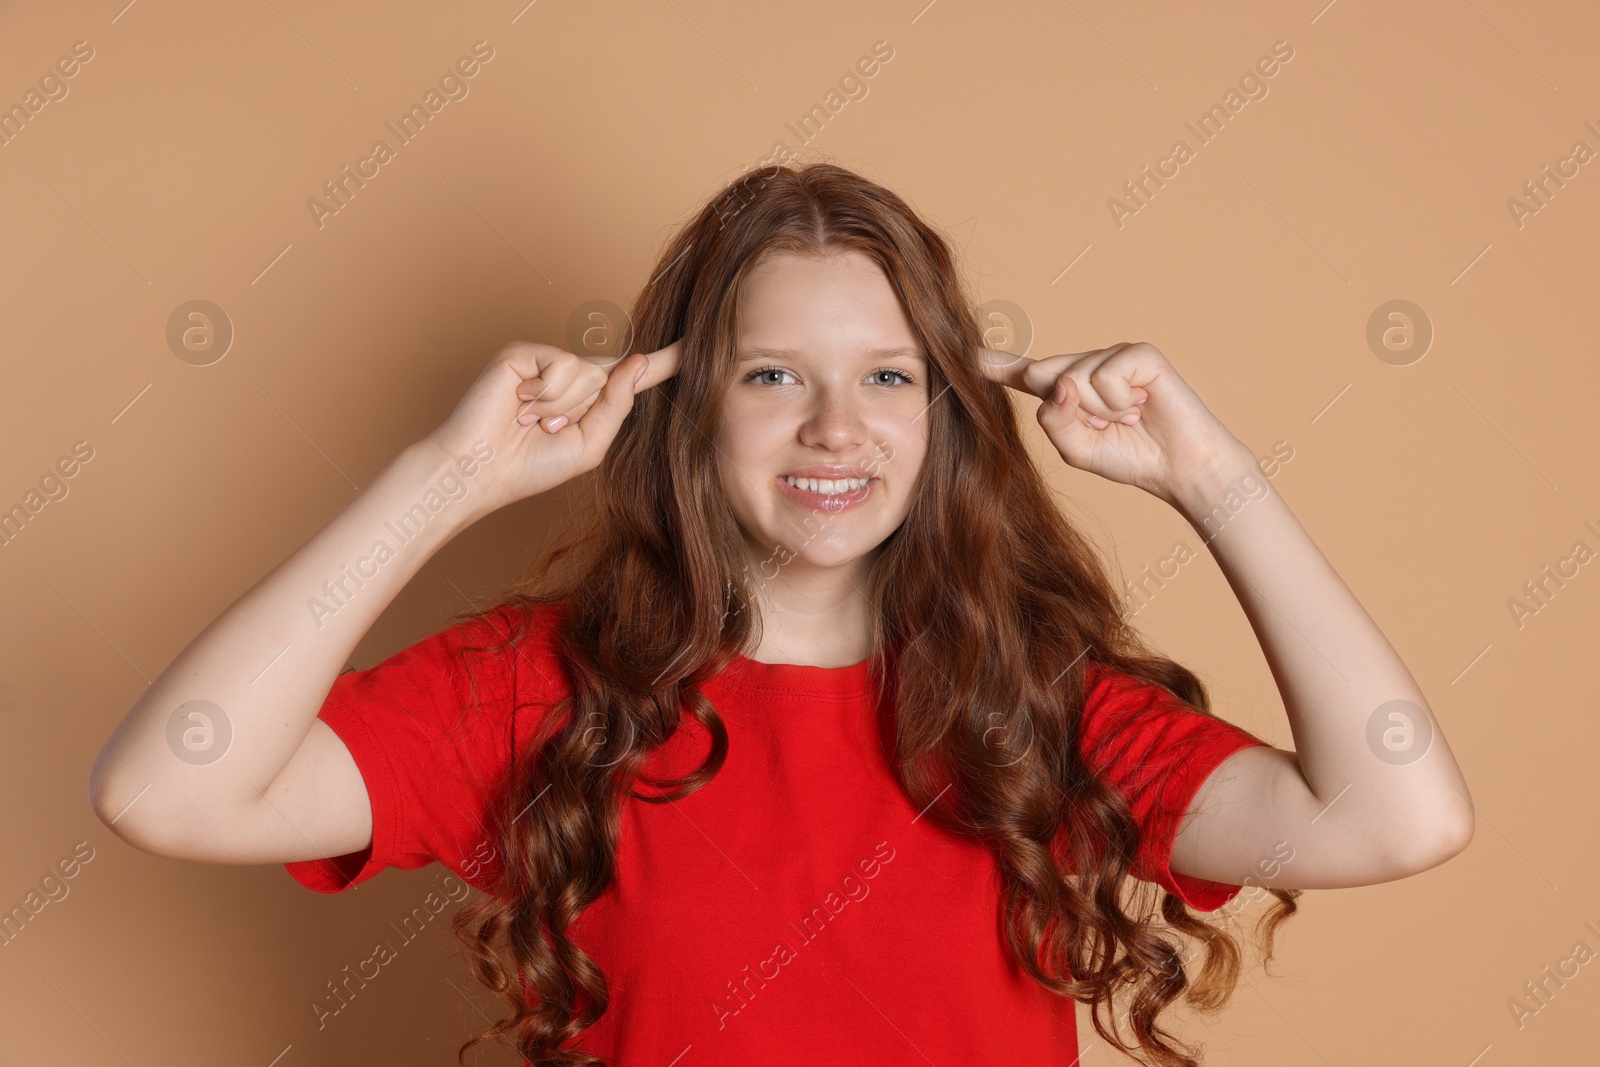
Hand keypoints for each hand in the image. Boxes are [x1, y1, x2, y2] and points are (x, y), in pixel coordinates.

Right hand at [425, 337, 682, 513]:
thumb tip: (637, 361)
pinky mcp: (524, 353)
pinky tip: (520, 406)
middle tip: (546, 431)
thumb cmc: (530, 466)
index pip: (632, 376)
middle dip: (584, 410)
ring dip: (564, 406)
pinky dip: (547, 393)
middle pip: (610, 377)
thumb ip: (617, 406)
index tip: (696, 344)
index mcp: (588, 401)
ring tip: (531, 422)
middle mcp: (570, 376)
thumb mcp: (590, 444)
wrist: (480, 471)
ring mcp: (546, 362)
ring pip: (587, 371)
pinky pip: (562, 364)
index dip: (664, 361)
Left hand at [978, 341, 1246, 505]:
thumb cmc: (1130, 457)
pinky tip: (1141, 406)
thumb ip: (1054, 419)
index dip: (999, 365)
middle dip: (1071, 408)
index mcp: (1067, 391)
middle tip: (1108, 425)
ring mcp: (1112, 355)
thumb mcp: (1077, 448)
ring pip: (1074, 377)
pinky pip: (1105, 376)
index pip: (1026, 374)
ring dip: (1101, 411)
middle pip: (1044, 374)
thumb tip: (1061, 382)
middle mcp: (1086, 366)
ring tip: (1129, 417)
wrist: (1179, 468)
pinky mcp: (1139, 353)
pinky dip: (1119, 401)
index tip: (970, 356)